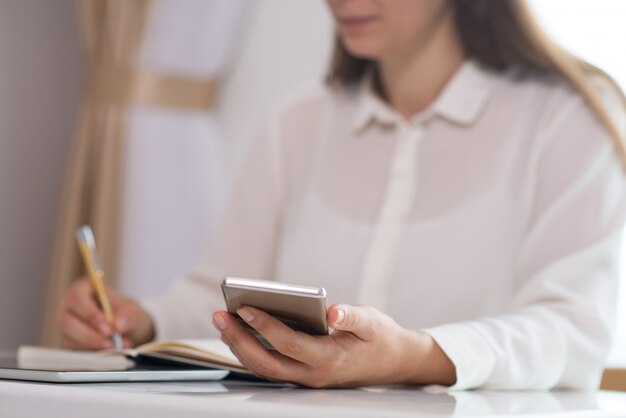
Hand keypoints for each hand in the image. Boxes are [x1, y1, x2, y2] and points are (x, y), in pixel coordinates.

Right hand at [57, 277, 154, 348]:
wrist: (126, 328)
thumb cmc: (125, 313)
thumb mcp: (132, 311)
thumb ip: (128, 316)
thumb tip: (117, 325)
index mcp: (82, 289)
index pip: (76, 298)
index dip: (90, 314)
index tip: (107, 327)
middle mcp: (69, 307)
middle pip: (67, 321)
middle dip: (89, 334)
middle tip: (111, 342)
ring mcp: (66, 326)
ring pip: (68, 338)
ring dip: (92, 346)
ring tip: (115, 347)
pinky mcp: (68, 343)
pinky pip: (73, 351)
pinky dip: (91, 353)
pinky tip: (108, 352)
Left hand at [212, 304, 455, 387]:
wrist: (393, 362)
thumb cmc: (380, 338)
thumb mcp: (373, 322)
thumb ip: (353, 316)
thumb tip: (333, 311)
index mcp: (329, 359)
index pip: (289, 344)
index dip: (266, 326)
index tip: (245, 307)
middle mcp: (313, 373)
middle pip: (266, 362)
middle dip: (239, 339)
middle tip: (220, 315)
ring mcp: (305, 377)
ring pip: (264, 367)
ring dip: (240, 345)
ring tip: (222, 321)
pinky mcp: (301, 373)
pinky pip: (269, 365)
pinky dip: (250, 349)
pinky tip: (238, 331)